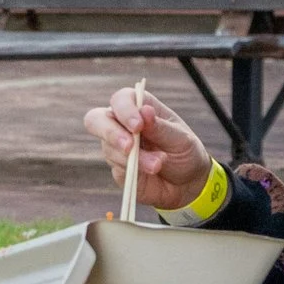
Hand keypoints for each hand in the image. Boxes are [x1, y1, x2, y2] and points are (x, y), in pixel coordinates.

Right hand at [82, 86, 216, 210]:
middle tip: (129, 147)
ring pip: (108, 147)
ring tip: (158, 165)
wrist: (187, 184)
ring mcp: (117, 147)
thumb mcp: (181, 139)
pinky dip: (134, 169)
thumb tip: (144, 110)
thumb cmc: (185, 153)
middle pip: (96, 120)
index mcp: (140, 108)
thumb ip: (160, 127)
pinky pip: (116, 167)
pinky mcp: (117, 168)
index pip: (120, 100)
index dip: (124, 110)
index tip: (137, 126)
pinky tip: (152, 170)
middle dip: (111, 133)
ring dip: (134, 158)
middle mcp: (122, 124)